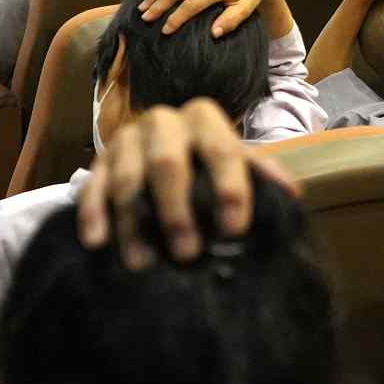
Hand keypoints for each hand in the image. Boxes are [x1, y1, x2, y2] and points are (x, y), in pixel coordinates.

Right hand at [75, 100, 298, 268]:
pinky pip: (93, 187)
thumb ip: (259, 175)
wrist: (161, 151)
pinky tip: (97, 241)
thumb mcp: (235, 164)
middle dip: (177, 211)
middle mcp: (163, 123)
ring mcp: (127, 141)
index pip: (221, 149)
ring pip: (128, 179)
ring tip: (144, 264)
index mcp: (203, 120)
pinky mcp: (99, 163)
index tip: (236, 229)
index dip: (230, 188)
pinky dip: (94, 214)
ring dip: (135, 223)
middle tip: (187, 253)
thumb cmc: (207, 165)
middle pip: (167, 163)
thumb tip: (291, 194)